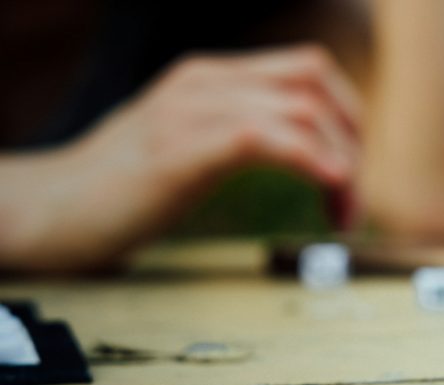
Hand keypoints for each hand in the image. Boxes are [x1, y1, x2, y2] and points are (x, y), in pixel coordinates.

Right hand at [0, 44, 361, 271]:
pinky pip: (265, 138)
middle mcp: (205, 82)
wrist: (50, 210)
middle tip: (350, 201)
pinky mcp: (181, 149)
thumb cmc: (122, 189)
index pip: (308, 70)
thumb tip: (305, 156)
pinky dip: (312, 162)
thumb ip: (241, 137)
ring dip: (342, 166)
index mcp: (211, 79)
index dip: (347, 118)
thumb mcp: (191, 147)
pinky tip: (330, 189)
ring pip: (302, 111)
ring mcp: (191, 110)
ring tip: (342, 216)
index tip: (350, 171)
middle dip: (353, 142)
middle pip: (316, 83)